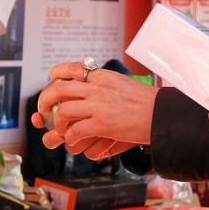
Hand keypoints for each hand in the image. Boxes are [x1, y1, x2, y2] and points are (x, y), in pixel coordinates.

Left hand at [29, 61, 155, 160]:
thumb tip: (93, 85)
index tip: (52, 81)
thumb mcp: (124, 84)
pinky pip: (75, 131)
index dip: (56, 75)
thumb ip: (106, 84)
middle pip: (58, 89)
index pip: (71, 69)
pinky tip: (75, 141)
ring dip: (57, 124)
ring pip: (62, 111)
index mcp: (103, 76)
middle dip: (45, 101)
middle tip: (44, 111)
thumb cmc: (148, 103)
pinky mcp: (103, 124)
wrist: (164, 114)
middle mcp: (97, 88)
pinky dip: (70, 138)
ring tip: (62, 130)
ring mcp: (99, 106)